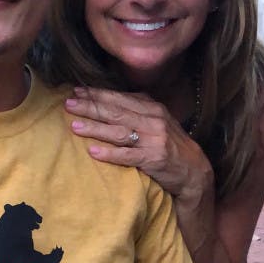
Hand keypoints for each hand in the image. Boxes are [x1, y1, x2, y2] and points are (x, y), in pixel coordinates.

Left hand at [64, 86, 211, 203]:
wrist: (195, 171)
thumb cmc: (171, 145)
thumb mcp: (159, 121)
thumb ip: (139, 109)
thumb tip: (111, 98)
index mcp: (152, 108)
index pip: (120, 98)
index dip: (97, 94)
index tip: (76, 91)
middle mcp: (153, 120)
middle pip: (116, 112)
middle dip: (90, 107)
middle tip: (68, 104)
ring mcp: (153, 140)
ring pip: (118, 132)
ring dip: (95, 128)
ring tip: (75, 126)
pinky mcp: (153, 159)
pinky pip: (127, 156)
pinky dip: (109, 153)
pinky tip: (93, 151)